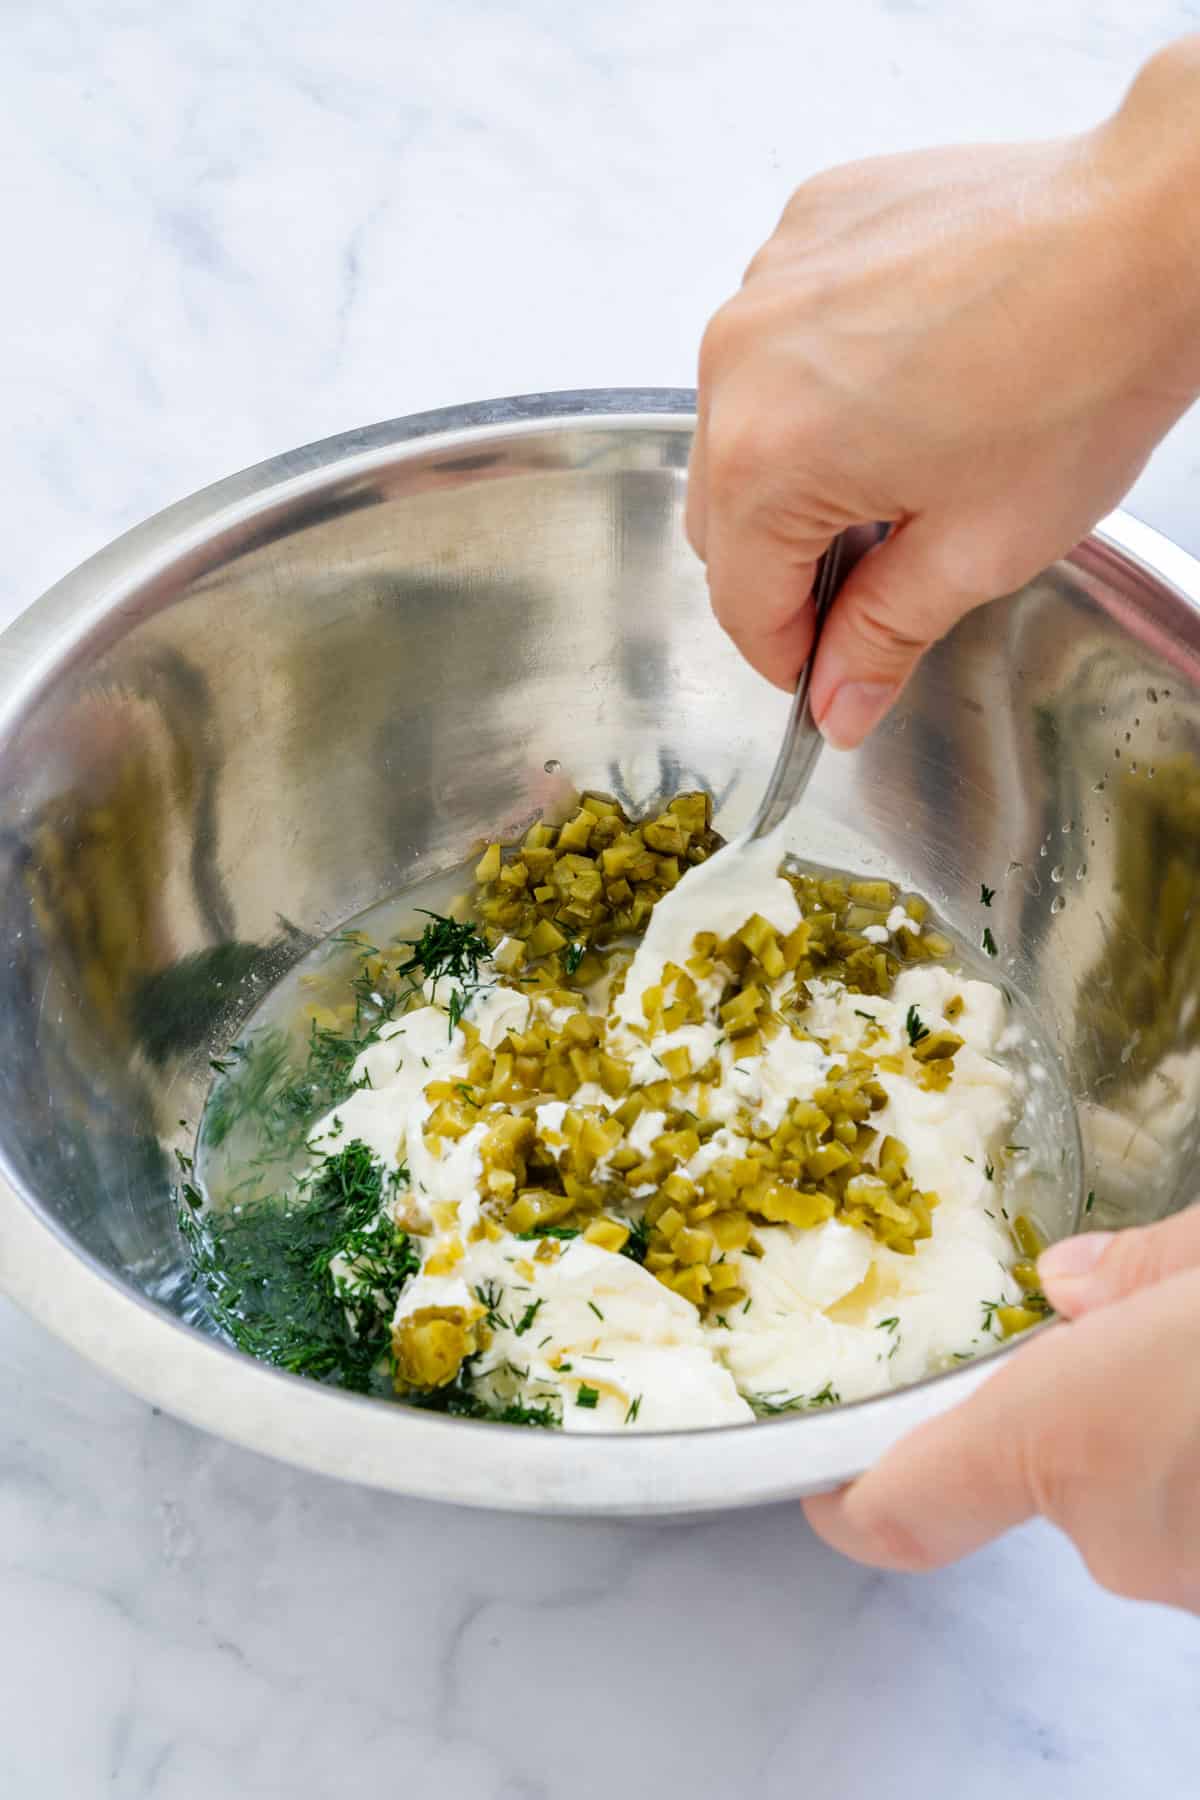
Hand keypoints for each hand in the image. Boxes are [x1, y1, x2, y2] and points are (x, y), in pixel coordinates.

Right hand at [688, 40, 1199, 747]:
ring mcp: (768, 280)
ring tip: (902, 461)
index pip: (738, 601)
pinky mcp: (810, 224)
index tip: (830, 668)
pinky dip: (818, 374)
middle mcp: (738, 361)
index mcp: (765, 457)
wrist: (1147, 233)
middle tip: (873, 578)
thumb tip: (838, 701)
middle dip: (785, 562)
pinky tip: (905, 375)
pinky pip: (780, 334)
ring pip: (742, 421)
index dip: (788, 655)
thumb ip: (882, 638)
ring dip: (796, 464)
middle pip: (722, 513)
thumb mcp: (977, 552)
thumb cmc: (1081, 377)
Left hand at [803, 1208, 1199, 1610]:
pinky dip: (1198, 1466)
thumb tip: (1072, 1281)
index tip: (824, 1476)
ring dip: (1157, 1436)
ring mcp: (1189, 1583)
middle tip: (1141, 1334)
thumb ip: (1137, 1270)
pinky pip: (1193, 1525)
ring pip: (1135, 1499)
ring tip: (1197, 1362)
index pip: (903, 1506)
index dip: (850, 1501)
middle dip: (1084, 1407)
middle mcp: (1119, 1533)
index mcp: (1067, 1433)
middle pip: (1048, 1472)